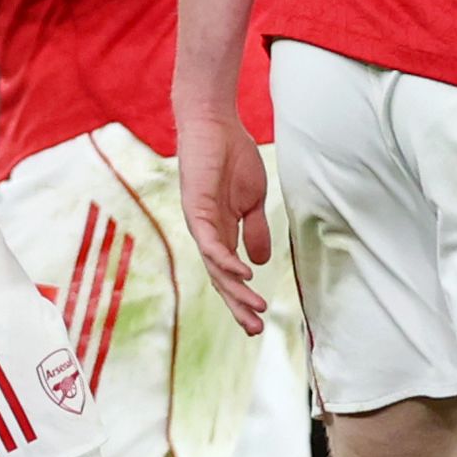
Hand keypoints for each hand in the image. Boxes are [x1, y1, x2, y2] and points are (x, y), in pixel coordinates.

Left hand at [179, 113, 273, 334]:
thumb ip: (255, 230)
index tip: (259, 321)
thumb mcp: (253, 201)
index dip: (242, 300)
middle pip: (221, 280)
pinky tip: (244, 276)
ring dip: (236, 291)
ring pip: (216, 269)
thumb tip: (260, 263)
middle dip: (238, 307)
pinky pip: (212, 244)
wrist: (216, 126)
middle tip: (255, 330)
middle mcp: (208, 235)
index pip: (230, 276)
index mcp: (222, 233)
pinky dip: (227, 261)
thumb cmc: (233, 157)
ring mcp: (201, 225)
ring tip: (256, 308)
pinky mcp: (197, 211)